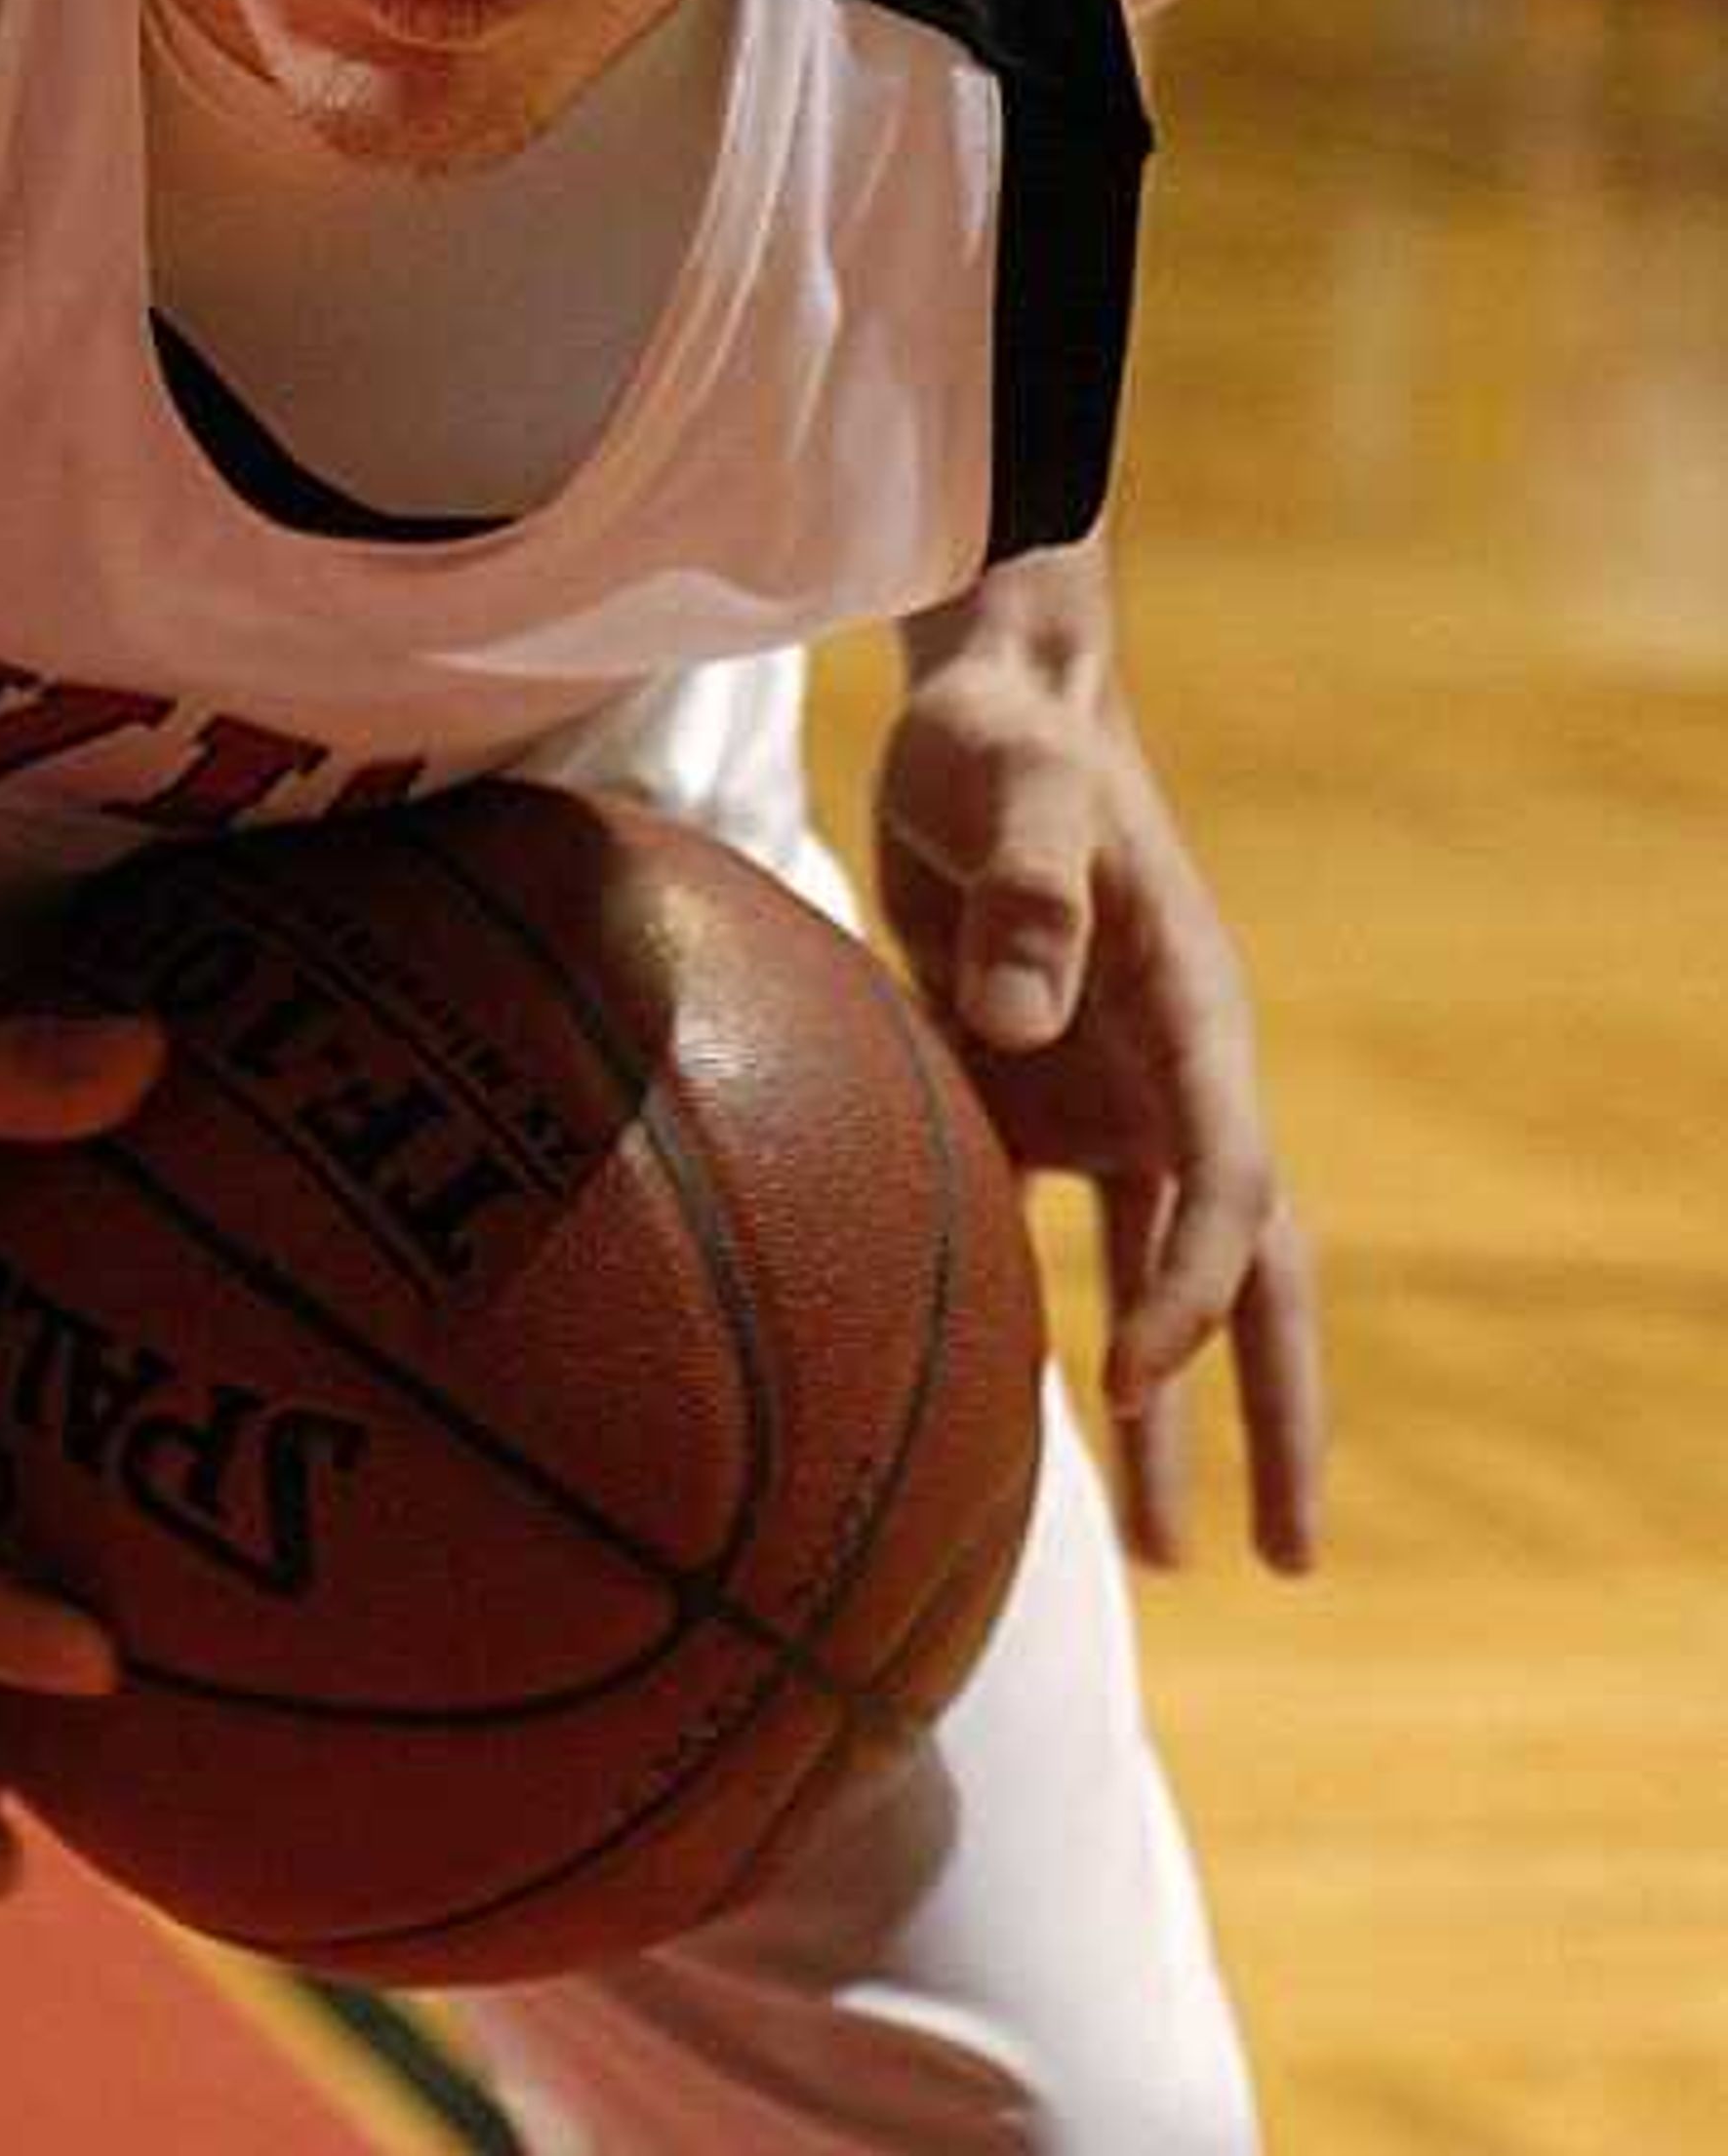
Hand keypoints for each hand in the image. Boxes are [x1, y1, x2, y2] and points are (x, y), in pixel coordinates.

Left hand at [872, 587, 1322, 1578]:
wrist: (986, 708)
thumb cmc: (1004, 739)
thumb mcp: (1007, 783)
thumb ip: (1023, 888)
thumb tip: (1013, 1019)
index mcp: (1190, 1014)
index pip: (1227, 1182)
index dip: (1193, 1289)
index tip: (1129, 1380)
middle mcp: (1172, 1077)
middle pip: (1252, 1271)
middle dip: (1275, 1412)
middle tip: (1286, 1561)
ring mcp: (1113, 1096)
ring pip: (1164, 1283)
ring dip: (1174, 1413)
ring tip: (1177, 1563)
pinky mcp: (1037, 1094)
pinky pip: (1059, 1242)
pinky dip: (1062, 1339)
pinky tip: (1037, 1439)